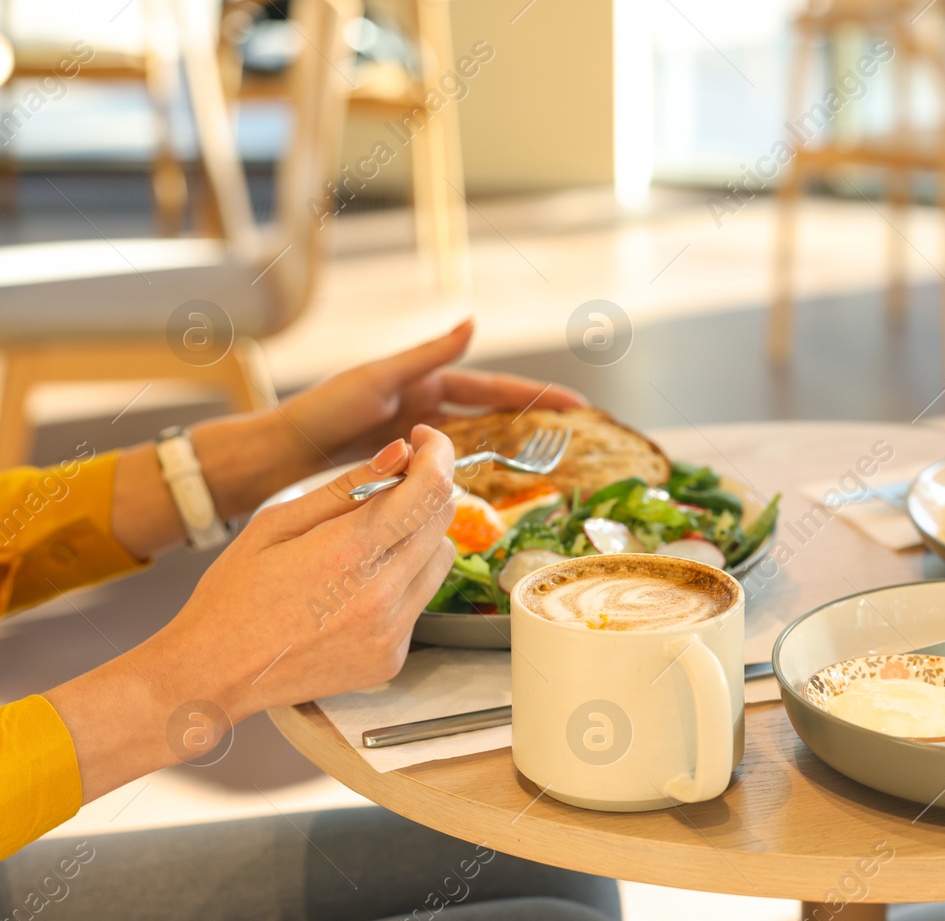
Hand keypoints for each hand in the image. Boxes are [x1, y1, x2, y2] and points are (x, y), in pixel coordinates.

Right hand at [51, 426, 459, 799]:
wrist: (214, 673)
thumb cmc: (234, 595)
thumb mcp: (275, 523)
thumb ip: (346, 487)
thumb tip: (399, 452)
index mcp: (348, 552)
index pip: (429, 490)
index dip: (438, 454)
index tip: (426, 440)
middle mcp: (381, 595)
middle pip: (441, 521)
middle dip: (427, 490)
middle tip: (395, 482)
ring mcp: (392, 632)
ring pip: (439, 561)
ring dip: (417, 537)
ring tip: (367, 542)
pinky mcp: (393, 659)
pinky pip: (419, 602)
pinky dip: (401, 582)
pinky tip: (355, 589)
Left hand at [109, 320, 586, 558]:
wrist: (284, 452)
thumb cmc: (324, 409)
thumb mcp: (379, 377)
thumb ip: (429, 355)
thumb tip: (473, 323)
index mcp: (427, 383)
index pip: (496, 389)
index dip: (538, 397)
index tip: (577, 406)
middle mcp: (429, 407)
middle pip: (497, 416)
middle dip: (537, 423)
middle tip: (579, 437)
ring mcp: (421, 437)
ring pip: (481, 444)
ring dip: (514, 452)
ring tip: (553, 465)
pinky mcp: (409, 464)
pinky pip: (456, 469)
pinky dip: (480, 476)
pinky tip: (502, 492)